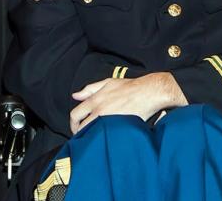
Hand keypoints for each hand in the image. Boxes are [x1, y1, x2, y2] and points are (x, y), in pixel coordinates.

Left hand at [69, 73, 185, 134]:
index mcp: (95, 100)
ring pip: (92, 134)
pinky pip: (106, 136)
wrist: (148, 92)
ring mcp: (108, 120)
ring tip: (93, 139)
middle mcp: (99, 111)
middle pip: (81, 127)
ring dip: (90, 137)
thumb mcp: (107, 82)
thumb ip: (90, 89)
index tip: (76, 127)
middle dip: (79, 133)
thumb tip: (76, 95)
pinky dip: (103, 139)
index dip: (73, 123)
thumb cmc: (130, 87)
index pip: (75, 115)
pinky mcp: (118, 128)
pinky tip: (105, 139)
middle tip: (83, 136)